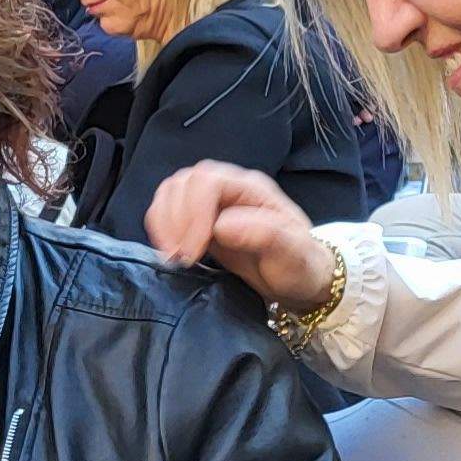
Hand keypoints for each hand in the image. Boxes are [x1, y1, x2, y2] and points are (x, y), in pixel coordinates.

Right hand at [145, 161, 333, 309]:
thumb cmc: (300, 264)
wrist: (298, 278)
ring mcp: (212, 202)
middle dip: (175, 220)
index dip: (194, 213)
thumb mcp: (293, 253)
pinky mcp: (198, 220)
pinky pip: (168, 212)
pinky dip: (161, 229)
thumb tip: (222, 225)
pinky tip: (170, 251)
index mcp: (252, 188)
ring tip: (173, 256)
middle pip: (185, 183)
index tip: (194, 249)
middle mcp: (229, 188)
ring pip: (172, 193)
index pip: (208, 182)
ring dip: (164, 223)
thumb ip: (264, 235)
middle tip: (180, 256)